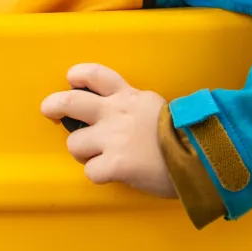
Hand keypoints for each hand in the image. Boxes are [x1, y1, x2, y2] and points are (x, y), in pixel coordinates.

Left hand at [40, 63, 176, 198]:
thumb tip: (115, 108)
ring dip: (84, 154)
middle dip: (54, 106)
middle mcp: (115, 113)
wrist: (201, 155)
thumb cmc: (183, 133)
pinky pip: (91, 172)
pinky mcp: (116, 164)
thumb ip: (132, 104)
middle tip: (50, 112)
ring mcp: (113, 138)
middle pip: (71, 101)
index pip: (95, 75)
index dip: (78, 75)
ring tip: (100, 158)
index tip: (71, 81)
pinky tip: (113, 175)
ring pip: (75, 144)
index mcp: (127, 96)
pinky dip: (99, 176)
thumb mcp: (155, 106)